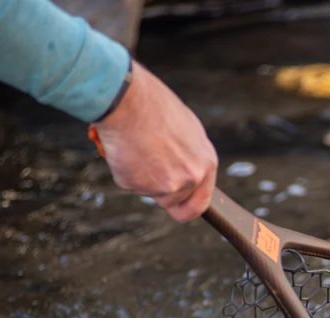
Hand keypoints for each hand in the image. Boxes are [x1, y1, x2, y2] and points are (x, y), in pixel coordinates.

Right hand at [92, 60, 217, 221]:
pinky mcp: (140, 186)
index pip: (201, 202)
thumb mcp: (186, 129)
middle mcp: (190, 177)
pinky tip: (125, 147)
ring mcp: (166, 184)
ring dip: (141, 177)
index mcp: (206, 163)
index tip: (178, 206)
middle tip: (147, 163)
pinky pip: (129, 183)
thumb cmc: (153, 105)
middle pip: (173, 201)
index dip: (187, 206)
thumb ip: (188, 155)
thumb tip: (183, 167)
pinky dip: (123, 169)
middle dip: (158, 188)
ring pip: (149, 192)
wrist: (127, 99)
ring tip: (137, 146)